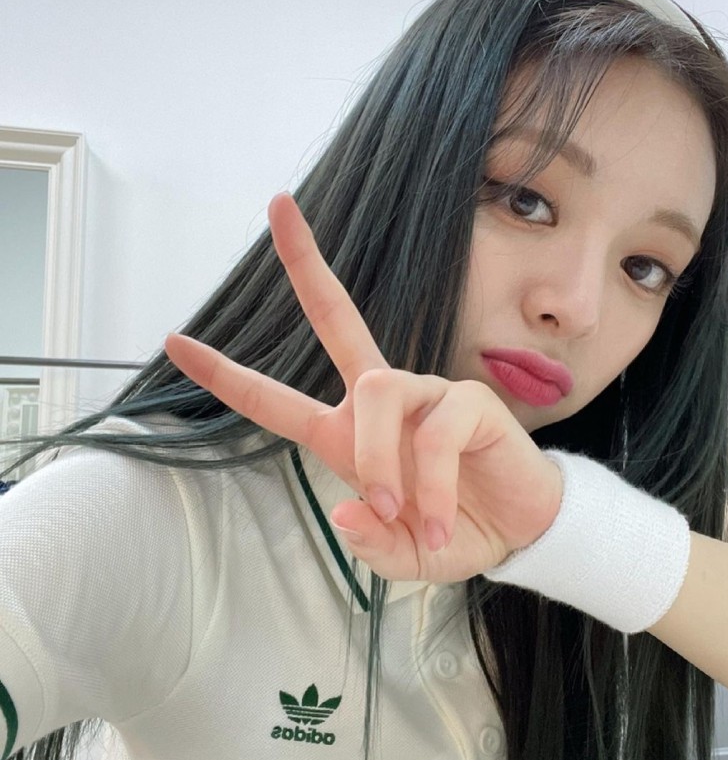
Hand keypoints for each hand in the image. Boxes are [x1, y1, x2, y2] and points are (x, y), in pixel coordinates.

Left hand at [164, 193, 561, 583]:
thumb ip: (370, 545)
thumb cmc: (455, 531)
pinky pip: (436, 432)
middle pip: (339, 318)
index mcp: (348, 434)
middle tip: (277, 205)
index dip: (226, 374)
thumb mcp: (404, 554)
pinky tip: (439, 521)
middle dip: (306, 266)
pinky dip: (432, 485)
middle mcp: (383, 403)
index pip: (278, 396)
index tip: (174, 341)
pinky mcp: (469, 403)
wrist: (522, 534)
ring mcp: (427, 395)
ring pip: (376, 389)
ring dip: (376, 458)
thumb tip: (347, 513)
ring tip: (396, 511)